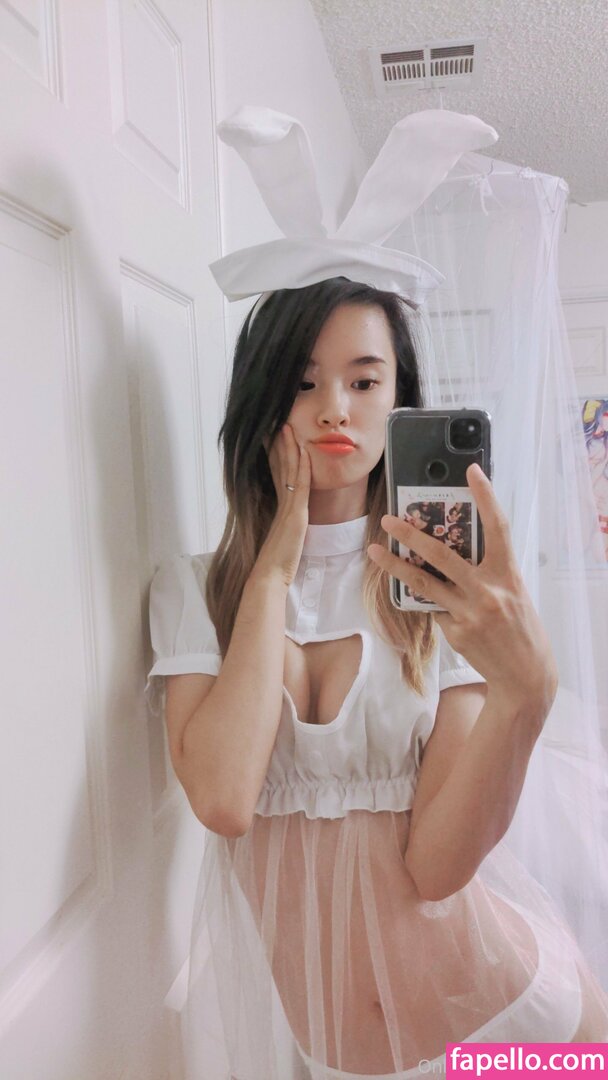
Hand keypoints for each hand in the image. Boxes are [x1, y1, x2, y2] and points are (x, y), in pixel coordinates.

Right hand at [255, 423, 311, 587]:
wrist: (269, 575)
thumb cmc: (276, 562)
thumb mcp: (284, 537)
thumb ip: (287, 524)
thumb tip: (289, 518)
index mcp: (278, 507)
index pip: (277, 474)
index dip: (276, 455)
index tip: (273, 438)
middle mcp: (281, 503)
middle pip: (280, 467)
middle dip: (279, 445)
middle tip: (278, 424)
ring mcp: (287, 507)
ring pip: (289, 471)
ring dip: (289, 448)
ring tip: (286, 428)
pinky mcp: (295, 514)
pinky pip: (300, 486)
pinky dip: (302, 467)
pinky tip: (303, 452)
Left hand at [367, 464, 557, 714]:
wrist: (525, 675)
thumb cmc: (520, 627)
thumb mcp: (513, 591)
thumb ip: (488, 569)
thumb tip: (456, 548)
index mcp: (508, 574)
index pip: (498, 527)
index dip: (485, 496)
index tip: (472, 471)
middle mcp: (488, 591)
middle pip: (442, 555)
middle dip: (412, 534)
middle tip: (390, 519)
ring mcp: (468, 612)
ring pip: (423, 583)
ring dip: (395, 565)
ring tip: (375, 550)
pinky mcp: (454, 632)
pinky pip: (433, 608)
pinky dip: (428, 602)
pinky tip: (426, 600)